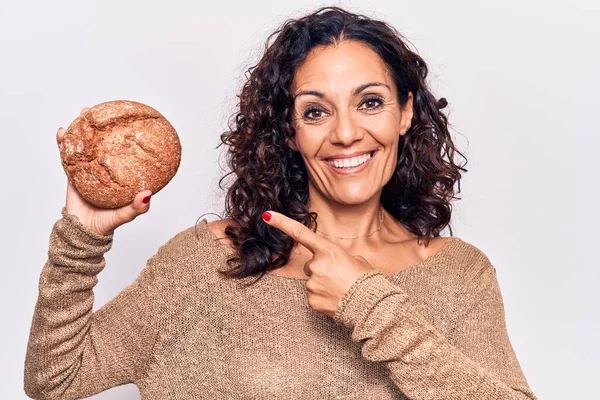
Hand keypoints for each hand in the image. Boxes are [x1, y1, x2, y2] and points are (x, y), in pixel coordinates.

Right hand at [57, 107, 152, 235]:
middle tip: (105, 110)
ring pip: (85, 147)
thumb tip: (148, 194)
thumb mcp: (124, 215)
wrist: (81, 233)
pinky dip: (64, 144)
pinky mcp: (72, 175)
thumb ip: (136, 207)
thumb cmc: (105, 225)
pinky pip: (67, 156)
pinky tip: (62, 133)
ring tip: (82, 114)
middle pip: (105, 145)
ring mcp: (88, 171)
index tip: (130, 121)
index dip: (127, 138)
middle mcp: (105, 171)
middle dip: (104, 128)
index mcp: (119, 177)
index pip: (125, 154)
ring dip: (83, 130)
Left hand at [262, 211, 375, 317]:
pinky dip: (323, 298)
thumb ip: (339, 258)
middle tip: (341, 278)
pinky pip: (314, 297)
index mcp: (328, 250)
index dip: (282, 223)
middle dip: (322, 270)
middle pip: (310, 265)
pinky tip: (336, 300)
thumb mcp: (356, 260)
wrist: (371, 305)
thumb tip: (334, 265)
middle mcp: (316, 265)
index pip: (300, 233)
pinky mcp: (311, 301)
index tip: (267, 216)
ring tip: (342, 290)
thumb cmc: (367, 280)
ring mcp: (312, 284)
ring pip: (313, 282)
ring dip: (324, 285)